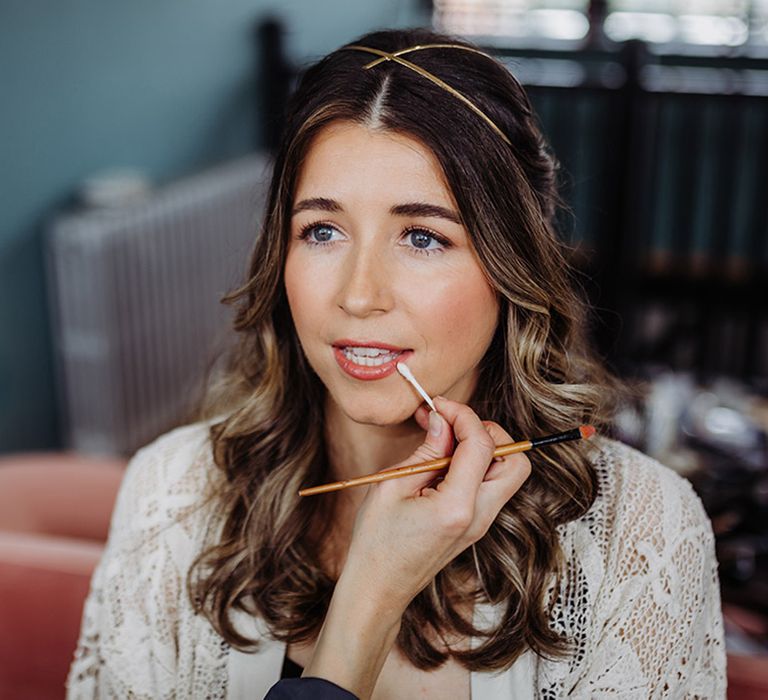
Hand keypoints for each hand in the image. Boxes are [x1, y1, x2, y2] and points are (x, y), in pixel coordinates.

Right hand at [303, 396, 530, 698]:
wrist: (378, 589)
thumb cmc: (376, 542)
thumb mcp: (392, 487)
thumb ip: (426, 451)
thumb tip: (444, 420)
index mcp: (457, 507)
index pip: (482, 445)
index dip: (463, 415)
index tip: (438, 405)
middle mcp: (480, 516)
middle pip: (515, 461)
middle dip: (489, 432)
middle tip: (452, 424)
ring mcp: (482, 524)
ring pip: (508, 473)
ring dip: (485, 448)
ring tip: (445, 440)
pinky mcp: (476, 525)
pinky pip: (491, 485)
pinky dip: (477, 465)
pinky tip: (444, 460)